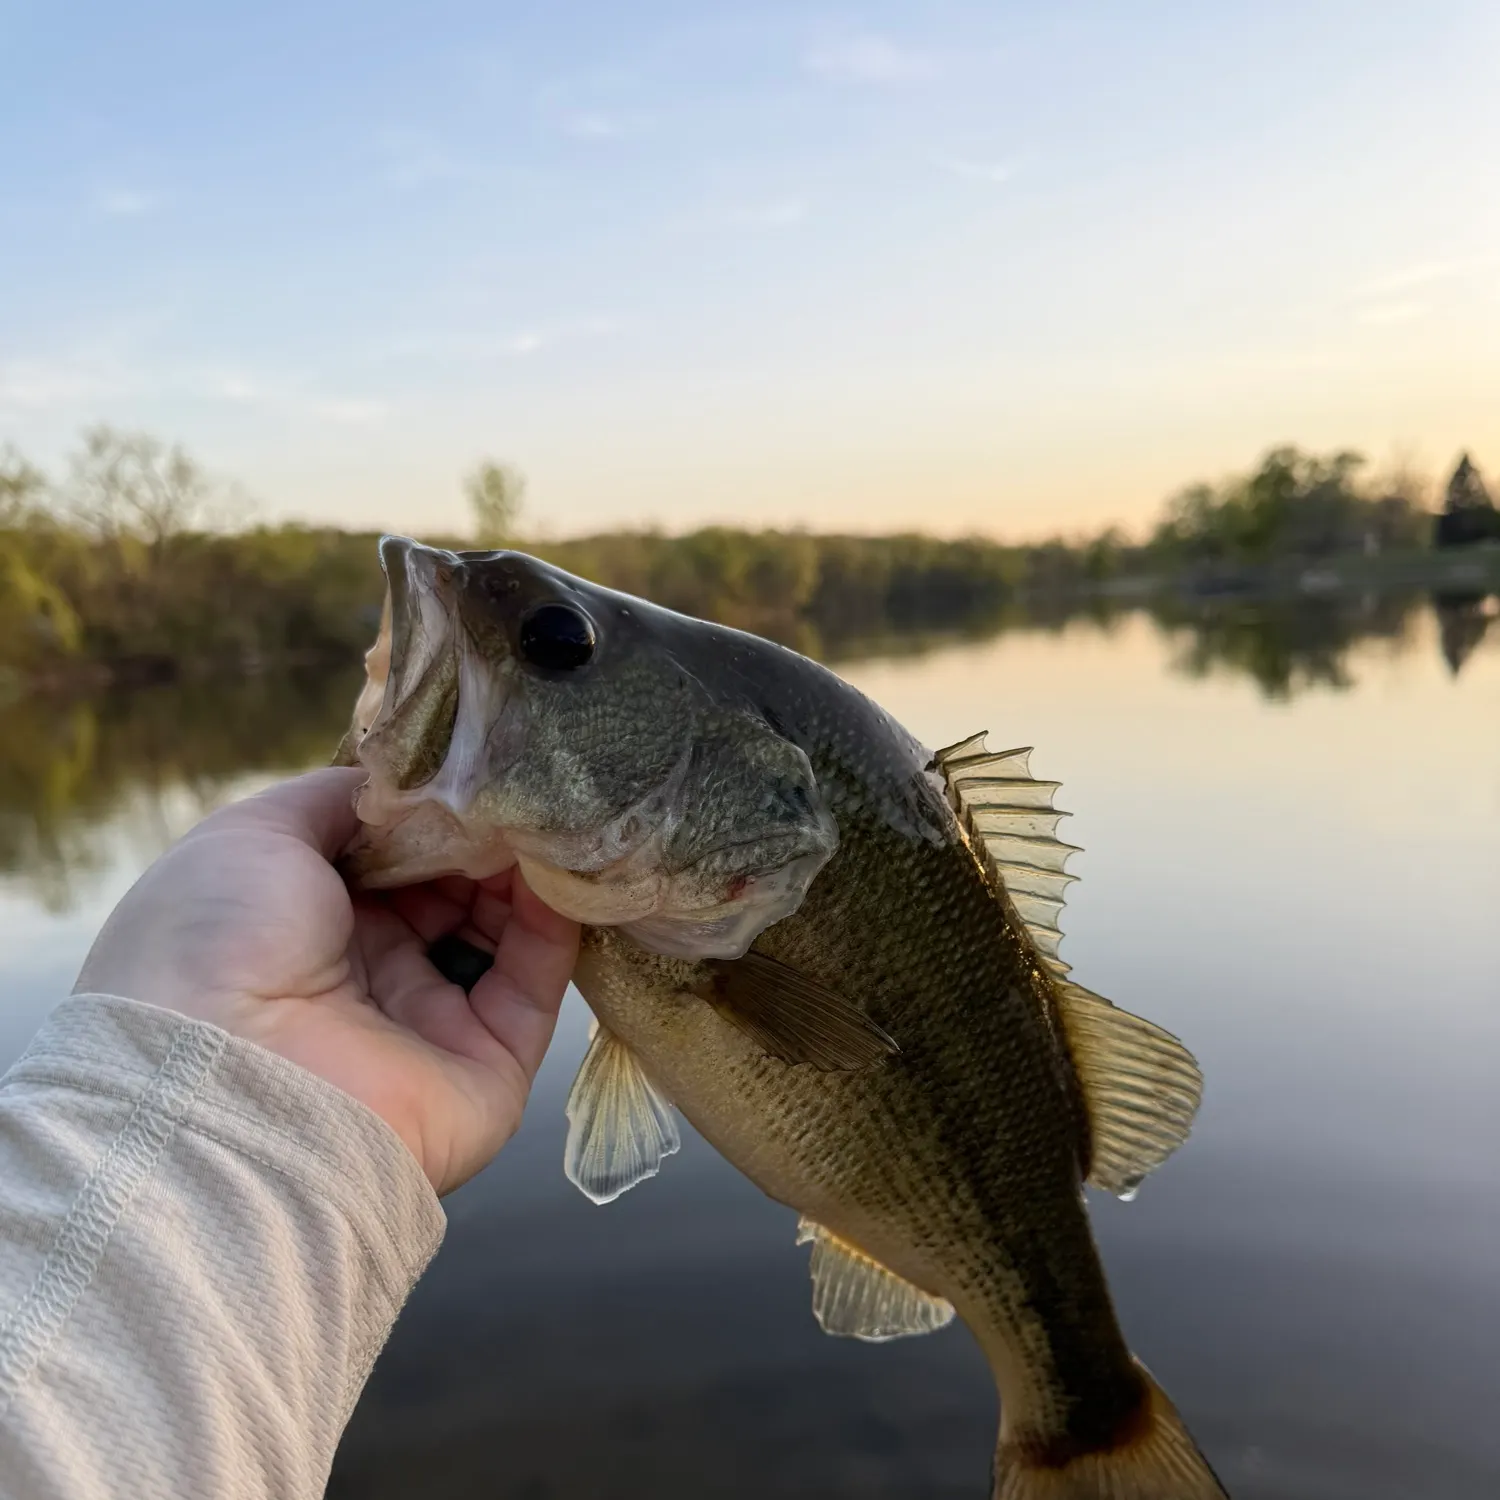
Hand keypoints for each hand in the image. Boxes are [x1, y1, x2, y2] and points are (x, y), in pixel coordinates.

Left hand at [74, 767, 579, 1194]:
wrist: (225, 1085)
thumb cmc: (221, 941)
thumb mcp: (255, 836)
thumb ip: (337, 799)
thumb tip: (411, 787)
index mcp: (307, 922)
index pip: (392, 855)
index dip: (430, 810)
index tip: (468, 766)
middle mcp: (370, 970)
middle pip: (452, 886)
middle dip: (483, 834)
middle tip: (517, 786)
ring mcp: (431, 1021)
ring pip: (501, 929)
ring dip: (524, 870)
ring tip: (546, 815)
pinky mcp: (489, 1063)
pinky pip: (532, 982)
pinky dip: (551, 923)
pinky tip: (555, 867)